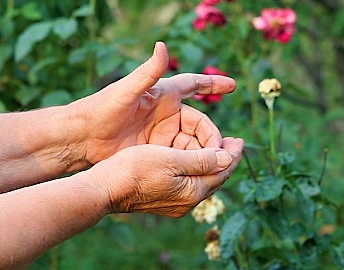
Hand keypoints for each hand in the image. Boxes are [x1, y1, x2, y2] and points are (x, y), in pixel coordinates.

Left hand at [67, 42, 236, 165]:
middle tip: (224, 149)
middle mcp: (168, 113)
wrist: (83, 138)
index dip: (213, 84)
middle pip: (201, 124)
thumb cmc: (102, 109)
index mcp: (164, 94)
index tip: (234, 86)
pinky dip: (193, 163)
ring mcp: (164, 133)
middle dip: (214, 136)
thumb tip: (162, 45)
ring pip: (194, 143)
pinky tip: (201, 171)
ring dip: (206, 152)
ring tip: (217, 163)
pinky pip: (182, 157)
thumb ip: (147, 71)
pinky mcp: (158, 151)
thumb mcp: (126, 90)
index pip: (195, 85)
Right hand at [87, 137, 243, 216]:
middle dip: (224, 158)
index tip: (239, 139)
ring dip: (208, 162)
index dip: (233, 154)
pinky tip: (190, 156)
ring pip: (200, 180)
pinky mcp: (163, 199)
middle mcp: (187, 202)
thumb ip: (202, 160)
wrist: (104, 189)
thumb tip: (228, 158)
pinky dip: (194, 167)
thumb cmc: (134, 170)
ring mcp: (174, 203)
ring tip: (212, 145)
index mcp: (192, 192)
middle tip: (231, 141)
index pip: (222, 172)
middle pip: (214, 178)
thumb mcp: (170, 159)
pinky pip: (187, 182)